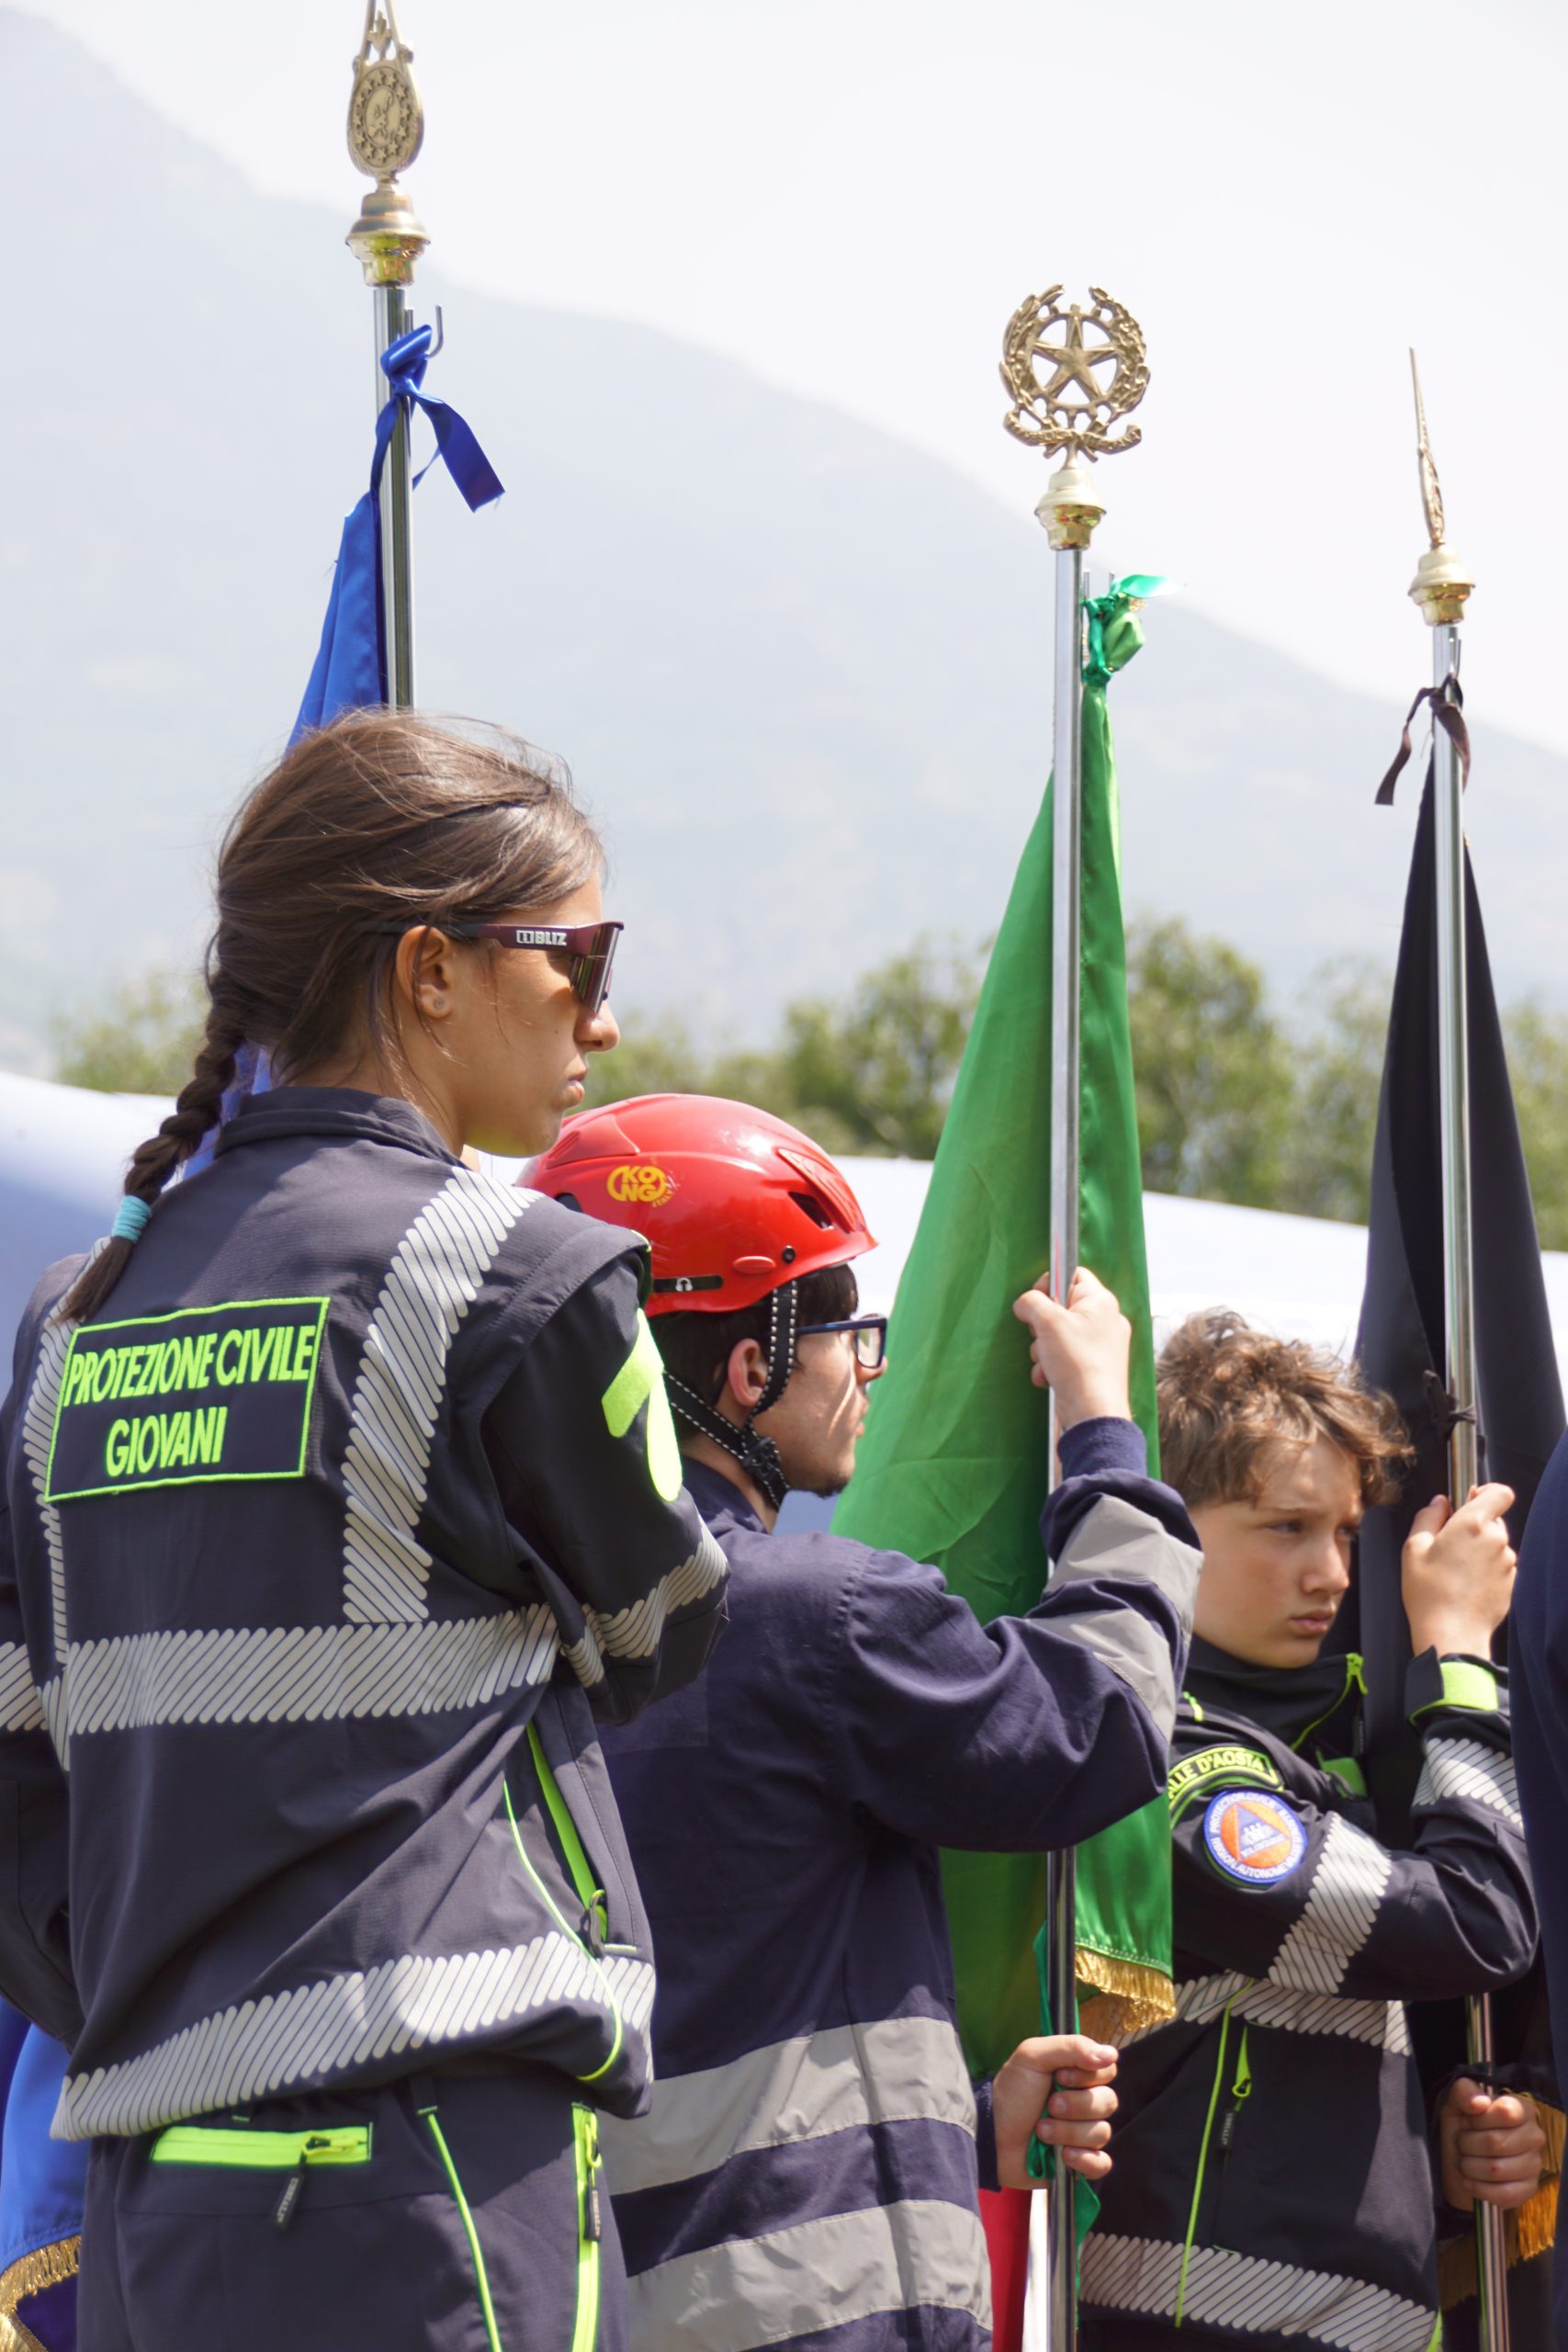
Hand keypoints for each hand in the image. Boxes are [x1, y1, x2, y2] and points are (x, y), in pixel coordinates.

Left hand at [992, 2032, 1117, 2190]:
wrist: (991, 2136)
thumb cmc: (1010, 2093)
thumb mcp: (1032, 2056)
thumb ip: (1071, 2047)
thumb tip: (1111, 2054)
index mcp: (1076, 2075)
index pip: (1107, 2071)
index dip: (1088, 2076)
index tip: (1060, 2076)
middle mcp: (1084, 2102)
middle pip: (1108, 2101)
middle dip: (1075, 2105)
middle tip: (1049, 2105)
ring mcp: (1082, 2133)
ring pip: (1101, 2132)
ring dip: (1068, 2132)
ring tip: (1041, 2131)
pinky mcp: (1079, 2162)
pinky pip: (1102, 2164)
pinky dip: (1086, 2160)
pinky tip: (1065, 2155)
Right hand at [1012, 1267, 1131, 1431]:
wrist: (1092, 1411)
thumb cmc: (1077, 1363)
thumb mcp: (1047, 1322)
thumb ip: (1031, 1302)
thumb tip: (1024, 1303)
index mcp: (1100, 1302)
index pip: (1073, 1274)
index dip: (1050, 1283)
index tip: (1037, 1299)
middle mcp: (1105, 1321)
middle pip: (1061, 1307)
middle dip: (1041, 1324)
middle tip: (1040, 1335)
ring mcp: (1100, 1346)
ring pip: (1059, 1335)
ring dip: (1043, 1349)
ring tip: (1047, 1362)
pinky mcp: (1092, 1367)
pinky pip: (1064, 1357)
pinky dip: (1051, 1366)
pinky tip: (1049, 1377)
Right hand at [1402, 1484, 1515, 1659]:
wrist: (1452, 1635)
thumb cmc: (1429, 1593)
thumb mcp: (1413, 1548)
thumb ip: (1427, 1517)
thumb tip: (1439, 1503)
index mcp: (1472, 1524)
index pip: (1499, 1492)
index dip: (1486, 1492)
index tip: (1470, 1500)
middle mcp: (1496, 1540)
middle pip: (1492, 1520)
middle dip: (1473, 1527)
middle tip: (1449, 1546)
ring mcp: (1507, 1563)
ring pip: (1495, 1545)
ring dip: (1479, 1550)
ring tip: (1455, 1571)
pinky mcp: (1511, 1583)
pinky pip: (1499, 1566)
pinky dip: (1485, 1570)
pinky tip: (1466, 1586)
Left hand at [1439, 2077, 1547, 2211]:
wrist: (1460, 2166)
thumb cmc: (1462, 2131)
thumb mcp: (1456, 2105)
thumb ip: (1464, 2092)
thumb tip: (1479, 2102)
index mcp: (1521, 2109)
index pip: (1505, 2112)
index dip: (1478, 2119)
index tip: (1467, 2123)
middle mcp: (1534, 2135)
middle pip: (1496, 2142)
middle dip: (1468, 2144)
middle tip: (1462, 2144)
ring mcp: (1534, 2164)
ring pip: (1497, 2170)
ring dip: (1471, 2167)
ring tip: (1466, 2162)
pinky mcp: (1529, 2189)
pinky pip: (1504, 2194)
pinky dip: (1480, 2189)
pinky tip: (1471, 2182)